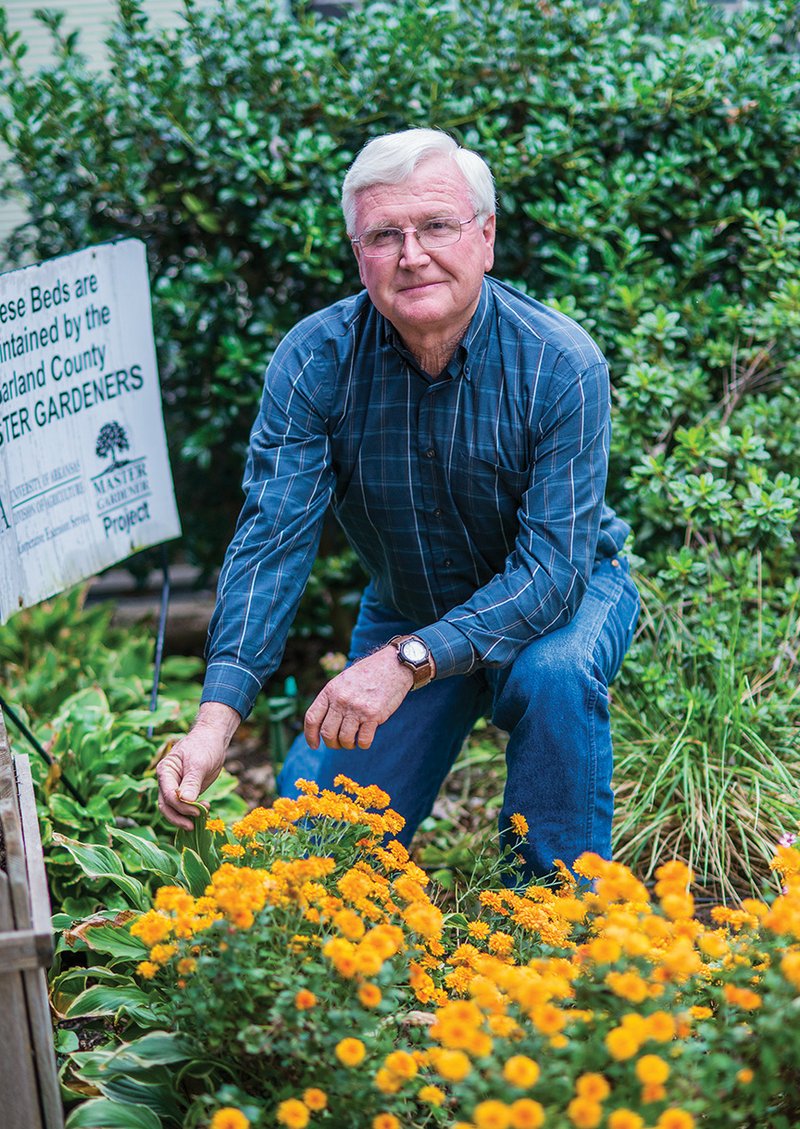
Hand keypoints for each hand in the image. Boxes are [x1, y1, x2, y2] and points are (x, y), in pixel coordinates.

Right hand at [156, 702, 240, 828]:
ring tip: (203, 815)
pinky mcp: (186, 791)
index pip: (167, 794)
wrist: (213, 738)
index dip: (180, 806)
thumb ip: (191, 782)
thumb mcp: (198, 763)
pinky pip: (185, 806)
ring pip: (174, 809)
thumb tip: (185, 800)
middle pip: (166, 805)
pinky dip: (193, 811)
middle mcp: (167, 781)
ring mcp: (175, 787)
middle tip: (194, 824)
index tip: (196, 811)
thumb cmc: (204, 746)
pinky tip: (205, 809)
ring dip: (186, 816)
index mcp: (165, 771)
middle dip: (179, 817)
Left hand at [304, 646, 414, 750]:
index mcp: (330, 690)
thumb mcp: (344, 680)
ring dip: (348, 745)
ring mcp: (357, 708)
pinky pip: (363, 740)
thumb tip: (324, 723)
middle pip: (327, 733)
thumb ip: (333, 698)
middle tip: (339, 744)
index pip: (312, 718)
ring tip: (353, 741)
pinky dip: (363, 744)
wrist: (393, 665)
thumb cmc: (368, 673)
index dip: (310, 735)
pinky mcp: (373, 715)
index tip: (314, 745)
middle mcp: (341, 700)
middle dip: (332, 744)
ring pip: (344, 739)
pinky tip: (365, 739)